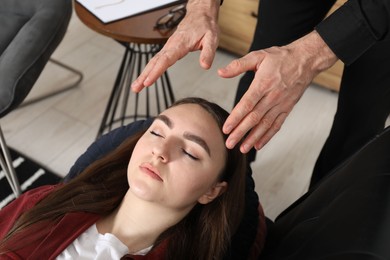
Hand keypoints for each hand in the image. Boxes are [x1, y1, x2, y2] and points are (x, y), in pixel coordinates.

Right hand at [131, 0, 220, 91]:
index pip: (165, 59)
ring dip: (144, 74)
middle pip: (154, 62)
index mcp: (180, 44)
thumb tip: (205, 66)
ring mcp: (168, 47)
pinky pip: (157, 60)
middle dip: (144, 75)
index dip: (156, 71)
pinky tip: (145, 78)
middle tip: (136, 88)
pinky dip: (149, 69)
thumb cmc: (205, 26)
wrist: (200, 15)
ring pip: (153, 61)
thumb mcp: (212, 39)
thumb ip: (208, 53)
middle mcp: (171, 46)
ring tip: (136, 87)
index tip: (148, 81)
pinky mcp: (169, 49)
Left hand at [219, 31, 337, 152]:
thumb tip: (220, 72)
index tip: (226, 129)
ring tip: (242, 148)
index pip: (246, 104)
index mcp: (263, 84)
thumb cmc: (281, 57)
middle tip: (229, 143)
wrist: (306, 60)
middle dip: (240, 132)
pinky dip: (268, 136)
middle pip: (254, 118)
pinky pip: (277, 125)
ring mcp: (281, 104)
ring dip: (253, 138)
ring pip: (265, 124)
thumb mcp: (258, 56)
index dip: (235, 118)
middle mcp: (272, 96)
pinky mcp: (287, 108)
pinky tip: (258, 145)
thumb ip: (238, 65)